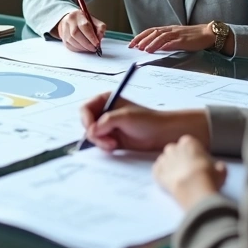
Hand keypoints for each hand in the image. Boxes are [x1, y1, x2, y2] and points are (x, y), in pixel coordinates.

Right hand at [53, 9, 106, 52]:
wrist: (70, 20)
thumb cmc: (83, 21)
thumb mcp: (94, 20)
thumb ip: (100, 28)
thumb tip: (99, 38)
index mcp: (78, 15)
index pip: (84, 26)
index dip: (91, 36)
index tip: (97, 44)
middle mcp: (69, 21)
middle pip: (76, 34)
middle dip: (87, 44)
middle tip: (94, 48)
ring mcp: (64, 30)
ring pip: (72, 41)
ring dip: (83, 48)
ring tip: (90, 48)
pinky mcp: (63, 38)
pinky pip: (70, 46)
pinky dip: (79, 49)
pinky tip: (84, 48)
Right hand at [80, 92, 208, 151]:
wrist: (161, 133)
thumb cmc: (147, 120)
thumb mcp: (125, 116)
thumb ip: (106, 121)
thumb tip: (92, 131)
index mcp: (106, 100)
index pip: (85, 108)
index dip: (86, 119)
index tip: (92, 129)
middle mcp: (104, 112)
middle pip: (87, 123)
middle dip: (94, 133)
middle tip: (106, 140)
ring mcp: (107, 126)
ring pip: (92, 135)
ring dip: (100, 141)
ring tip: (113, 144)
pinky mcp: (111, 138)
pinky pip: (99, 143)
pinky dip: (104, 146)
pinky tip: (114, 146)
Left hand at [129, 24, 214, 52]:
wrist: (208, 33)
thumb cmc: (193, 36)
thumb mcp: (177, 35)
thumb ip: (166, 40)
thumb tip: (154, 47)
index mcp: (169, 29)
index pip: (151, 30)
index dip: (141, 36)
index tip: (132, 43)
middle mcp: (171, 30)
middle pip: (154, 33)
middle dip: (143, 40)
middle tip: (134, 47)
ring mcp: (178, 34)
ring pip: (162, 37)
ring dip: (152, 43)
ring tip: (145, 50)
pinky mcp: (184, 40)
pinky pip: (173, 42)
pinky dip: (166, 45)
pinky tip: (160, 49)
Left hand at [153, 135, 226, 209]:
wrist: (194, 190)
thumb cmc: (208, 178)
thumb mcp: (220, 171)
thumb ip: (218, 166)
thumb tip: (220, 168)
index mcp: (189, 142)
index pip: (188, 143)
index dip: (193, 153)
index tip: (197, 161)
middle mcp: (173, 148)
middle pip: (175, 150)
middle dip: (179, 158)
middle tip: (187, 170)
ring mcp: (163, 160)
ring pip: (164, 160)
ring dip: (170, 167)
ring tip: (179, 178)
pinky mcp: (157, 173)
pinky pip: (157, 171)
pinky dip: (161, 175)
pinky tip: (169, 182)